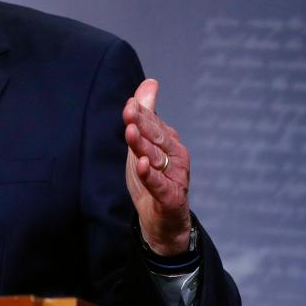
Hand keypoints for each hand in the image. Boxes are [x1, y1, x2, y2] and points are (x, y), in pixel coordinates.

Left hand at [122, 79, 191, 255]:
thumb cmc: (153, 179)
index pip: (153, 124)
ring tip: (130, 133)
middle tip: (129, 111)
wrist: (164, 223)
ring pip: (157, 159)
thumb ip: (147, 115)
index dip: (142, 114)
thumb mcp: (144, 145)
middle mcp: (176, 157)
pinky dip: (151, 175)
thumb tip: (150, 82)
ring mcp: (175, 178)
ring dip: (143, 146)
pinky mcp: (171, 198)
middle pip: (157, 138)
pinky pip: (160, 185)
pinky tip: (142, 165)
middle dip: (143, 124)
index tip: (129, 104)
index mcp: (169, 143)